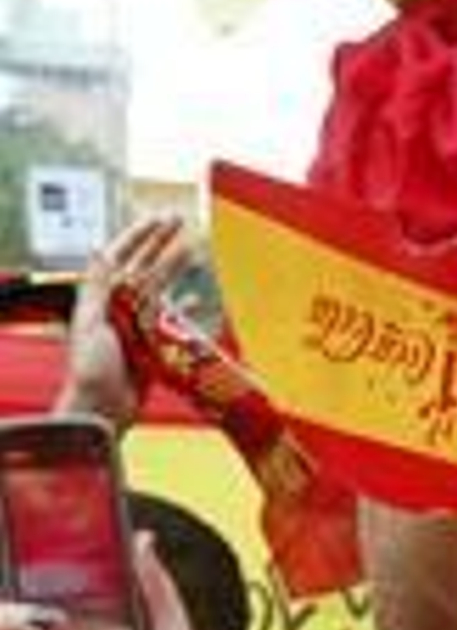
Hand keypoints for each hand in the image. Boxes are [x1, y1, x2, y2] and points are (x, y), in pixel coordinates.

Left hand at [56, 213, 188, 432]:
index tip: (157, 219)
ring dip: (174, 268)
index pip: (120, 257)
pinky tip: (192, 295)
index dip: (138, 236)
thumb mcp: (90, 323)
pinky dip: (181, 307)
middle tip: (179, 220)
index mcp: (102, 298)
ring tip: (192, 250)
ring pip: (158, 288)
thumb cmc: (90, 369)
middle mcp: (118, 307)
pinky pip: (169, 320)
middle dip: (160, 242)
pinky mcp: (151, 346)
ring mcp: (136, 326)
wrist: (101, 409)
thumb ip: (96, 287)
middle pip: (142, 266)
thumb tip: (99, 249)